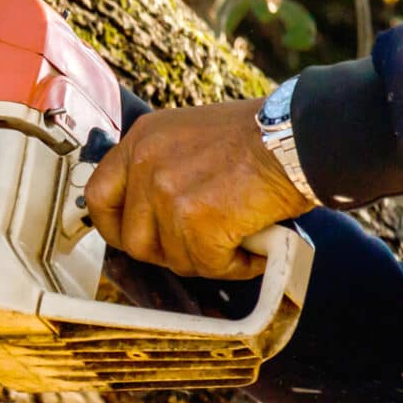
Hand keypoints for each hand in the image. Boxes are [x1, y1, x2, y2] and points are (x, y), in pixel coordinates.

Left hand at [83, 100, 316, 279]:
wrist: (302, 136)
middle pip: (133, 240)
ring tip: (238, 242)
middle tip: (202, 247)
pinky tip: (255, 249)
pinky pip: (208, 265)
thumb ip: (165, 169)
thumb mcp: (193, 136)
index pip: (99, 195)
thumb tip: (154, 215)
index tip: (134, 239)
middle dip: (168, 253)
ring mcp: (167, 192)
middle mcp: (146, 163)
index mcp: (141, 140)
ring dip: (207, 259)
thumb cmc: (262, 139)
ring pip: (173, 258)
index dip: (113, 227)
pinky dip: (236, 265)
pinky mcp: (196, 219)